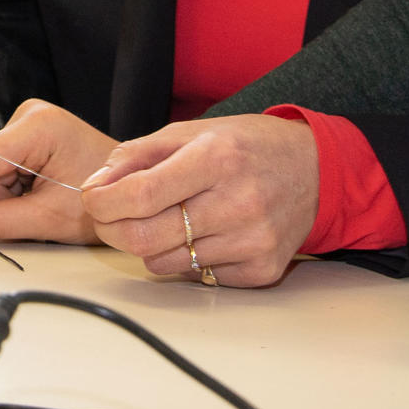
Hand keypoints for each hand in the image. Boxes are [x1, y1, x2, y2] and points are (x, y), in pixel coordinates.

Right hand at [0, 99, 117, 243]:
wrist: (130, 194)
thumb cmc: (103, 203)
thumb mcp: (46, 219)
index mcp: (38, 127)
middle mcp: (29, 116)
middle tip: (30, 216)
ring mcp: (29, 122)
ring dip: (5, 198)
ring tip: (44, 205)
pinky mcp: (28, 135)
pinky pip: (1, 170)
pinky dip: (13, 191)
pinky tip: (39, 195)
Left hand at [81, 115, 319, 286]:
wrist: (314, 169)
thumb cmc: (244, 147)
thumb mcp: (189, 132)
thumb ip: (135, 156)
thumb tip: (94, 187)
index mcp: (215, 159)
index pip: (139, 196)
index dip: (103, 204)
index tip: (94, 200)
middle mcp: (237, 202)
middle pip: (146, 239)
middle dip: (113, 231)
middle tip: (110, 218)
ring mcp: (252, 241)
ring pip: (165, 263)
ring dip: (150, 245)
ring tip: (165, 219)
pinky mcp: (262, 270)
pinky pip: (197, 277)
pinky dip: (186, 260)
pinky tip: (203, 234)